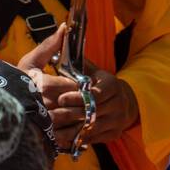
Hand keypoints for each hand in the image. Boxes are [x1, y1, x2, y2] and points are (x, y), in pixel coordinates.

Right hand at [18, 26, 88, 147]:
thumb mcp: (31, 61)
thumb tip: (64, 27)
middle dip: (82, 102)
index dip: (79, 87)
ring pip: (73, 121)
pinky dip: (73, 134)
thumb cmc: (17, 81)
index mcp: (42, 85)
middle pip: (74, 104)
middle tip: (85, 101)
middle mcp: (42, 104)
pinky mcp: (43, 138)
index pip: (72, 86)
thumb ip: (49, 45)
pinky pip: (65, 137)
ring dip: (80, 118)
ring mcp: (43, 123)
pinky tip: (73, 129)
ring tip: (81, 113)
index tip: (82, 86)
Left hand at [18, 31, 137, 147]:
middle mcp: (118, 103)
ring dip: (70, 131)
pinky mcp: (113, 135)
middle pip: (92, 112)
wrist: (118, 103)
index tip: (61, 99)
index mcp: (111, 84)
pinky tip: (60, 140)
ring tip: (51, 131)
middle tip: (51, 117)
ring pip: (91, 128)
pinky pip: (93, 139)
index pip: (95, 93)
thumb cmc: (93, 82)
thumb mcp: (83, 67)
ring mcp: (117, 121)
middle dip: (70, 115)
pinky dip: (76, 140)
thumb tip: (62, 28)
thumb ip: (69, 52)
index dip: (77, 96)